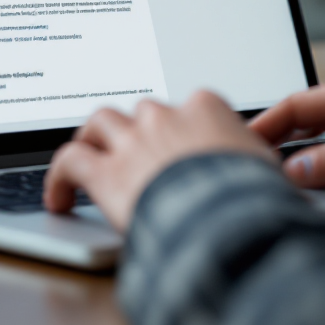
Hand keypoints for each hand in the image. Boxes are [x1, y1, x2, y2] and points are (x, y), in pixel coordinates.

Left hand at [44, 91, 276, 231]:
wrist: (229, 218)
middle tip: (135, 151)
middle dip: (138, 129)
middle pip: (143, 112)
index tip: (184, 144)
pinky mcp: (105, 172)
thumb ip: (252, 161)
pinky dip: (60, 177)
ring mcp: (132, 140)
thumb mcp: (265, 170)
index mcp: (207, 109)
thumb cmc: (253, 198)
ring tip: (90, 158)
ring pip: (101, 121)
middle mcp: (165, 117)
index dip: (184, 127)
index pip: (191, 106)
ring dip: (95, 138)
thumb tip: (262, 174)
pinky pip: (70, 160)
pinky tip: (59, 199)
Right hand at [250, 71, 324, 188]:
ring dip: (297, 138)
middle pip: (306, 109)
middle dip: (276, 131)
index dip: (265, 124)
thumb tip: (296, 170)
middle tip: (247, 156)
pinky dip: (319, 142)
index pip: (298, 103)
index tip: (240, 142)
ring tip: (270, 162)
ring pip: (323, 119)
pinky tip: (311, 162)